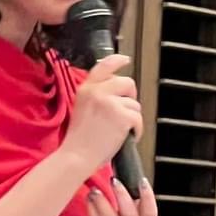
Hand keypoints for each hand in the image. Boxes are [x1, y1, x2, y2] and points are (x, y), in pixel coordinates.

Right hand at [62, 55, 143, 175]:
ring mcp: (111, 103)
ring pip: (134, 104)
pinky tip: (128, 137)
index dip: (117, 60)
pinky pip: (138, 119)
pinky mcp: (122, 116)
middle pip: (127, 83)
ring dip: (132, 118)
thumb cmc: (79, 140)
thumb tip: (118, 93)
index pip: (104, 66)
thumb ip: (96, 96)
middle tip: (126, 110)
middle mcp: (98, 92)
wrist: (77, 156)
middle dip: (131, 96)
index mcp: (86, 89)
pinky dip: (137, 130)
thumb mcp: (81, 108)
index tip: (125, 60)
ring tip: (121, 131)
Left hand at [86, 176, 157, 215]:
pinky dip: (92, 209)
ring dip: (103, 201)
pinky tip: (89, 199)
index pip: (151, 214)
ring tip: (95, 189)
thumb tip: (129, 179)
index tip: (142, 181)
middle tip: (114, 180)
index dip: (148, 197)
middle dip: (122, 196)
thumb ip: (135, 209)